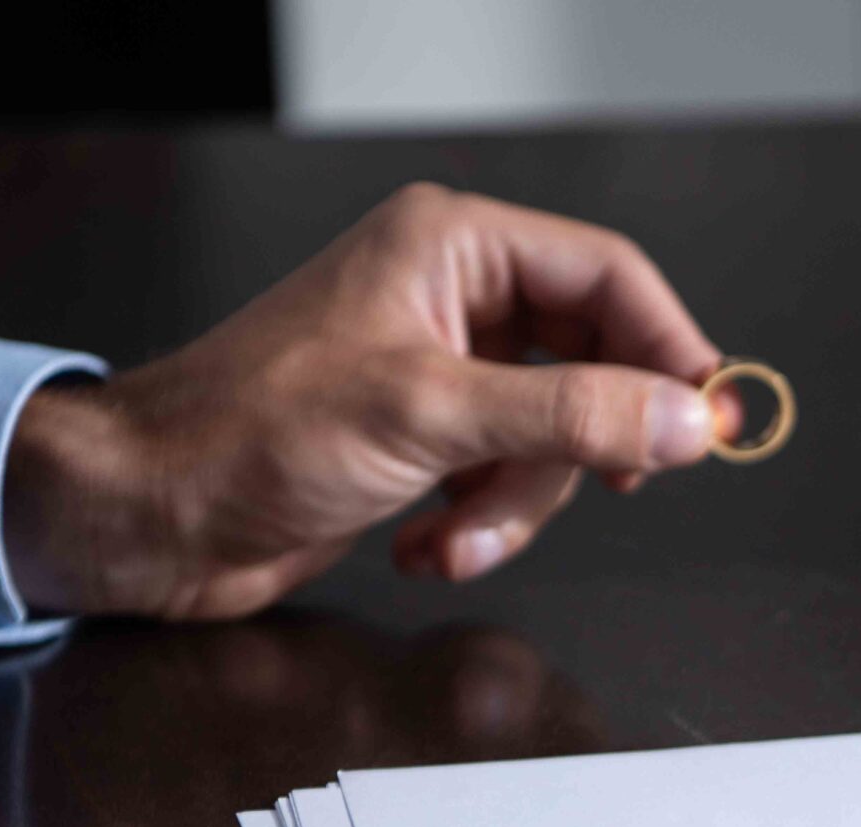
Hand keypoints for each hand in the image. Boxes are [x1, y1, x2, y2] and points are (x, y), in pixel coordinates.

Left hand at [5, 183, 728, 619]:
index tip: (709, 420)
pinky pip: (506, 485)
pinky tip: (422, 543)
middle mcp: (452, 301)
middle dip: (576, 451)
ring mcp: (440, 375)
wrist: (151, 514)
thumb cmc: (247, 434)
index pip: (610, 277)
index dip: (669, 349)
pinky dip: (477, 526)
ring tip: (453, 534)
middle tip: (603, 490)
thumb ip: (574, 416)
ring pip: (552, 444)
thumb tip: (687, 419)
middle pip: (592, 369)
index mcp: (452, 250)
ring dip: (513, 509)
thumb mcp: (433, 416)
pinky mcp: (425, 445)